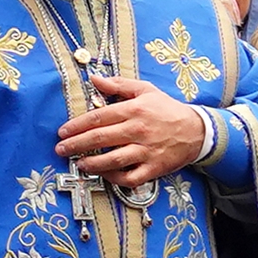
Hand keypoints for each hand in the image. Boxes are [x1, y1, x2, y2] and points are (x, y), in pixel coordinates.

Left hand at [56, 75, 206, 187]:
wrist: (197, 130)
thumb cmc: (166, 109)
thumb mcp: (145, 90)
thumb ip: (118, 85)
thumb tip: (94, 78)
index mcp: (134, 110)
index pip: (99, 117)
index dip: (77, 125)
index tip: (63, 132)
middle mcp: (138, 130)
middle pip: (100, 138)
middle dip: (76, 144)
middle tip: (61, 149)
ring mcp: (146, 151)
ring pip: (113, 160)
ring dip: (92, 163)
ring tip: (78, 164)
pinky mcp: (154, 168)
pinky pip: (130, 177)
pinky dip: (115, 178)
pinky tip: (104, 175)